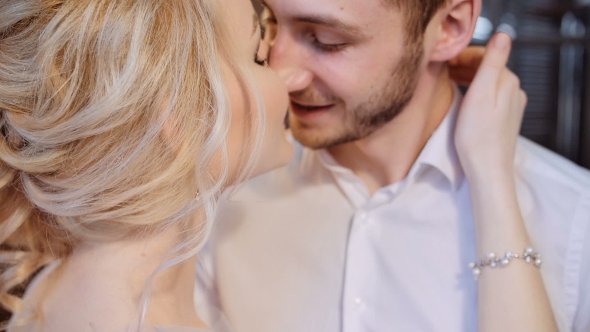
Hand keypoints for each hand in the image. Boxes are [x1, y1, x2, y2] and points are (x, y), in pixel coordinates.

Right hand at [454, 33, 526, 177]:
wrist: (487, 170)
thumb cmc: (477, 136)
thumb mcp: (481, 94)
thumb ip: (491, 63)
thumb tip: (502, 34)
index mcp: (508, 81)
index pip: (485, 55)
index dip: (461, 54)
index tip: (441, 61)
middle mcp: (514, 91)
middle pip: (486, 68)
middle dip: (463, 65)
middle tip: (439, 72)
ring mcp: (511, 106)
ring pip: (487, 82)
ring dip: (467, 78)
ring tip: (446, 82)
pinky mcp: (504, 119)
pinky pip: (488, 96)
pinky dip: (473, 91)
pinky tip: (460, 98)